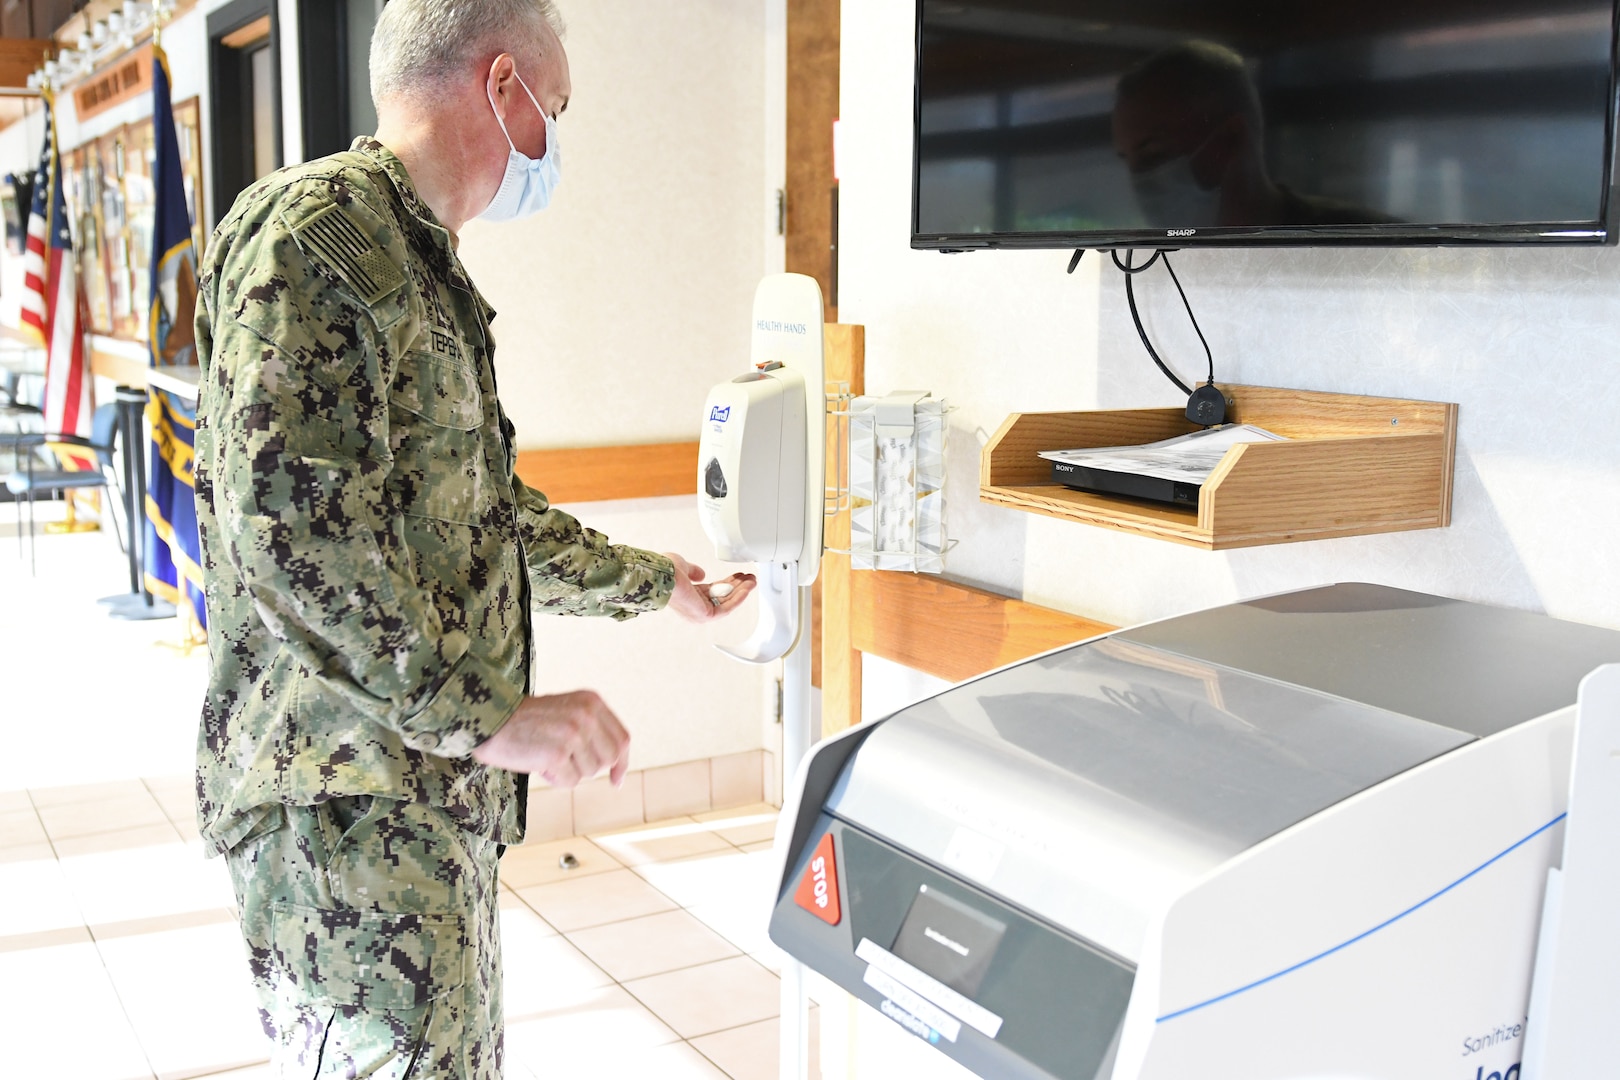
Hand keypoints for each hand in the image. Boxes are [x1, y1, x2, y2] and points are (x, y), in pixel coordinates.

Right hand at [471, 691, 629, 786]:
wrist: (489, 719)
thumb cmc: (524, 720)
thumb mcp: (565, 711)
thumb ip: (591, 729)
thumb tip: (616, 769)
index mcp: (591, 701)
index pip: (622, 739)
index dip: (621, 763)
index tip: (616, 780)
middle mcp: (587, 715)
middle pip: (608, 759)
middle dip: (588, 767)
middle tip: (563, 761)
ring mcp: (574, 734)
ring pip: (589, 772)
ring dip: (568, 771)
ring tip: (545, 754)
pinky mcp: (558, 754)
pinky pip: (570, 782)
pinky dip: (554, 779)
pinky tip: (538, 763)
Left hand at [664, 552, 755, 623]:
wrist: (664, 576)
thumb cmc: (668, 571)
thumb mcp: (683, 567)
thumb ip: (694, 571)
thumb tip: (702, 574)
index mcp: (690, 595)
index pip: (715, 591)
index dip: (728, 582)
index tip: (739, 575)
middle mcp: (696, 607)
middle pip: (723, 597)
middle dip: (738, 586)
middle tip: (750, 578)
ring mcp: (700, 613)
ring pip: (727, 602)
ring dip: (741, 591)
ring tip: (753, 581)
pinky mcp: (706, 615)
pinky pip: (727, 608)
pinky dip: (738, 598)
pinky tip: (747, 588)